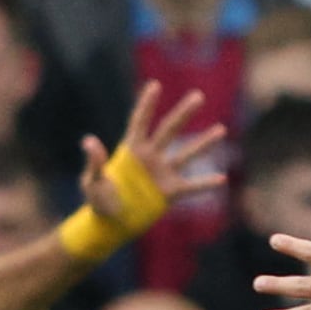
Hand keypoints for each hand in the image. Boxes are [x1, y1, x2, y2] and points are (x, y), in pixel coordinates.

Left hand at [82, 84, 222, 225]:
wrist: (111, 224)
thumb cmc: (98, 201)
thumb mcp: (93, 182)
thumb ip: (95, 162)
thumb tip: (89, 141)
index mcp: (131, 150)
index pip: (141, 122)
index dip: (147, 104)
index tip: (155, 85)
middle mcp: (150, 157)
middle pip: (169, 130)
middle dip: (183, 113)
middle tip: (198, 96)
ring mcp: (163, 173)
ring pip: (186, 154)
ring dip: (203, 143)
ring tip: (220, 129)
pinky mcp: (170, 192)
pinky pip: (192, 186)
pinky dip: (205, 183)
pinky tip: (222, 178)